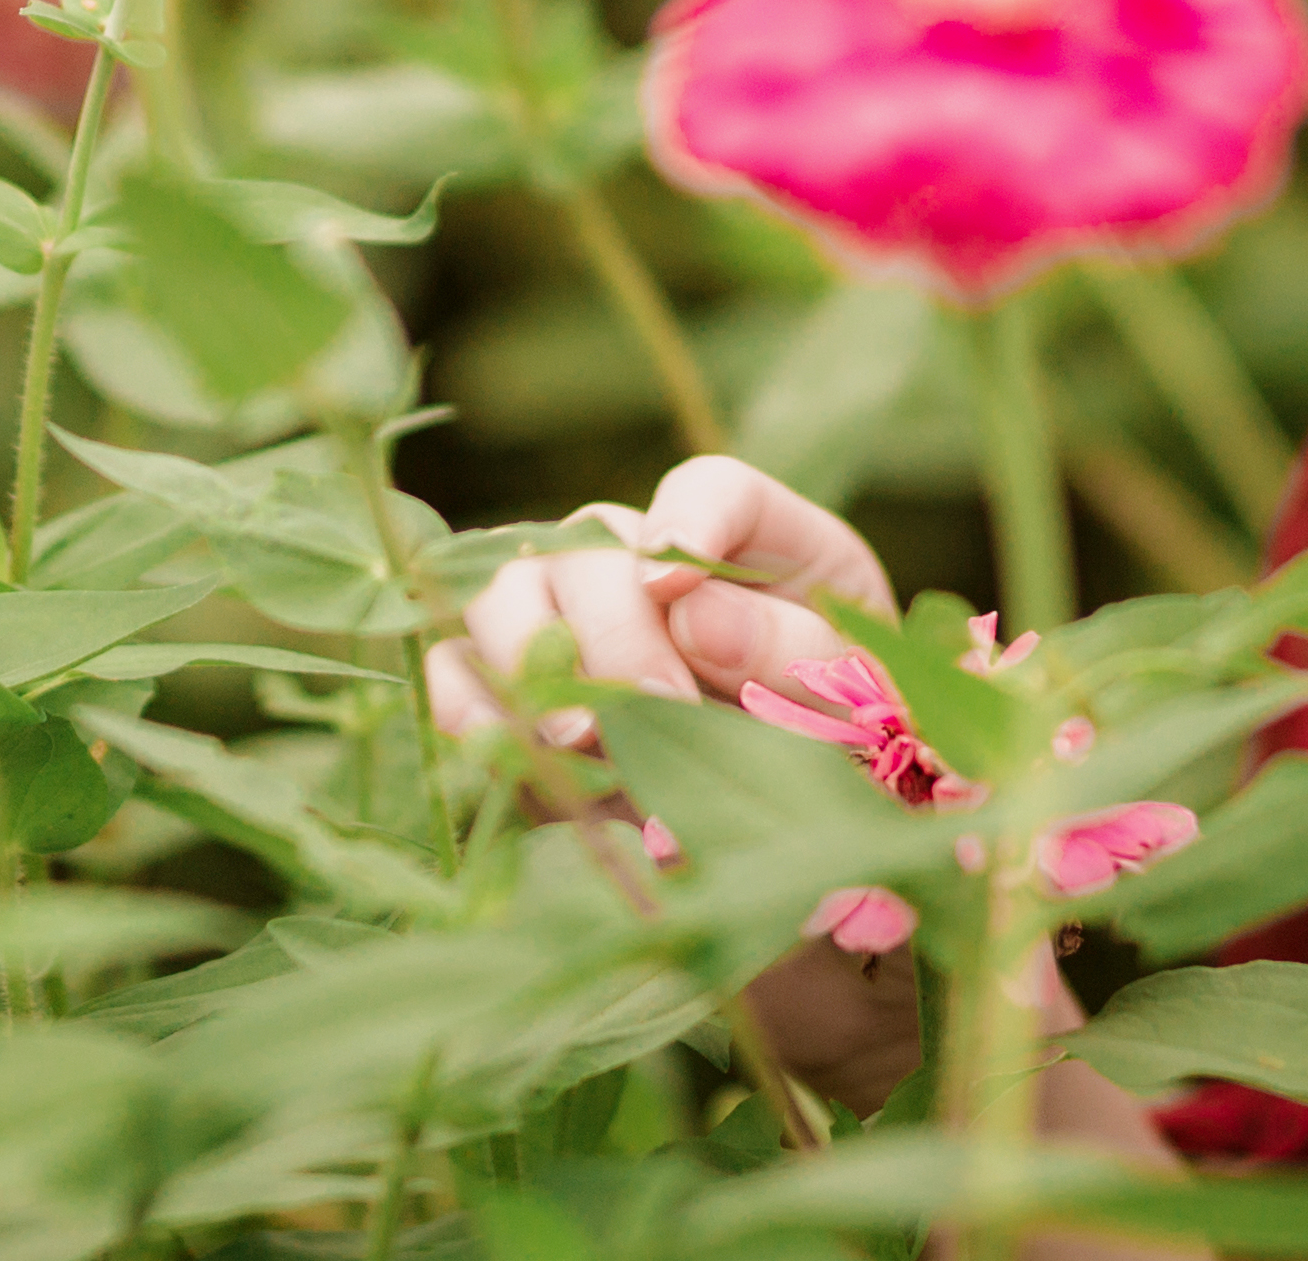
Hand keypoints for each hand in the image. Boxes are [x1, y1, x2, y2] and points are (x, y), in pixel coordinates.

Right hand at [424, 453, 892, 756]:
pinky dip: (473, 714)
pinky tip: (522, 763)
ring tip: (580, 742)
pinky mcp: (511, 688)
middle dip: (615, 629)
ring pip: (504, 591)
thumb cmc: (837, 732)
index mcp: (752, 541)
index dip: (690, 520)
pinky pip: (456, 672)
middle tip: (655, 707)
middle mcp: (640, 560)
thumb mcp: (851, 689)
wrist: (789, 817)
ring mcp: (565, 614)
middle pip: (590, 545)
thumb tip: (693, 612)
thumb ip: (790, 649)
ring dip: (531, 661)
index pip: (710, 490)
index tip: (677, 573)